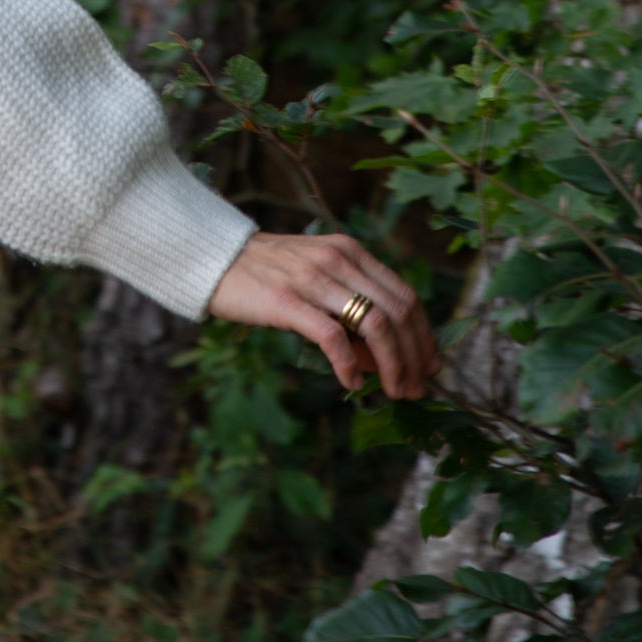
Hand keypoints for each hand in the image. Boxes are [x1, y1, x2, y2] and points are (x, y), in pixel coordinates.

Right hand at [207, 232, 437, 397]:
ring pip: (375, 325)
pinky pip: (333, 337)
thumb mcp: (315, 275)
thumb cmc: (265, 272)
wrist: (212, 257)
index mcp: (349, 250)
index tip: (429, 364)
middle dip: (415, 356)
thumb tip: (384, 357)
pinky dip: (350, 365)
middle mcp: (337, 259)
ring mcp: (312, 278)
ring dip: (393, 366)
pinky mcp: (287, 301)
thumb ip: (349, 305)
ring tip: (394, 390)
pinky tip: (351, 382)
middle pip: (398, 312)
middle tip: (416, 387)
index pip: (404, 295)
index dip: (424, 335)